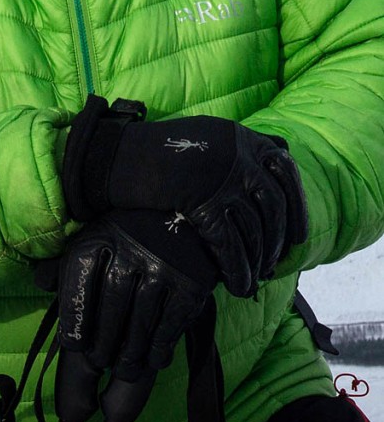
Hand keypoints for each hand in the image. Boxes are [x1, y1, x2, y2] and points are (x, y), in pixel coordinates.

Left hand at [39, 208, 217, 421]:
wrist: (185, 214)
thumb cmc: (128, 234)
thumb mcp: (96, 237)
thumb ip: (68, 263)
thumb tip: (40, 282)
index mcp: (100, 238)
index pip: (78, 285)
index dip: (73, 321)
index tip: (73, 344)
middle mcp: (130, 252)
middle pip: (108, 314)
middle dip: (99, 349)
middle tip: (96, 368)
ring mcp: (162, 270)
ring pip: (138, 329)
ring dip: (126, 358)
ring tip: (120, 372)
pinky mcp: (190, 288)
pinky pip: (167, 331)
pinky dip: (157, 352)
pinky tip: (149, 359)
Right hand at [63, 97, 308, 296]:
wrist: (122, 156)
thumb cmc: (162, 149)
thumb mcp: (209, 135)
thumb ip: (241, 147)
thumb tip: (278, 154)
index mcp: (242, 137)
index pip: (285, 171)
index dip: (297, 206)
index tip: (299, 235)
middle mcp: (239, 156)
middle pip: (274, 205)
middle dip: (279, 239)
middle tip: (275, 264)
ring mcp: (224, 180)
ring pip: (255, 229)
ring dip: (258, 260)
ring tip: (254, 280)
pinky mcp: (205, 204)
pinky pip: (231, 246)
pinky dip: (237, 270)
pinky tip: (237, 286)